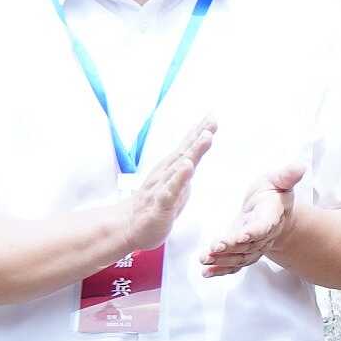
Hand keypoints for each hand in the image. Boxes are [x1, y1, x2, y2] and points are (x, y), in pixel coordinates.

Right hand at [119, 123, 214, 252]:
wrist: (129, 225)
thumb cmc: (155, 203)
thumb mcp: (175, 181)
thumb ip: (185, 165)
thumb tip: (197, 149)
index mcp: (171, 169)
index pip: (187, 148)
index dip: (200, 131)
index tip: (212, 115)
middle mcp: (166, 174)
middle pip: (185, 152)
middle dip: (199, 135)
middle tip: (212, 120)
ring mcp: (162, 188)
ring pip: (180, 168)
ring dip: (193, 151)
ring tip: (206, 137)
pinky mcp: (160, 205)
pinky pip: (171, 191)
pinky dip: (179, 178)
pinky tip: (187, 167)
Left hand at [199, 161, 308, 277]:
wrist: (274, 213)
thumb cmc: (273, 194)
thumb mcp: (278, 181)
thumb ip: (287, 176)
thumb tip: (300, 167)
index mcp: (271, 216)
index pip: (264, 225)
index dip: (255, 231)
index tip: (244, 234)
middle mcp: (263, 236)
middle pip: (248, 245)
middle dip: (231, 247)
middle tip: (215, 248)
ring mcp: (253, 247)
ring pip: (239, 257)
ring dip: (222, 260)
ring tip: (204, 259)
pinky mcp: (242, 252)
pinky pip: (233, 265)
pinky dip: (220, 270)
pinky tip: (205, 273)